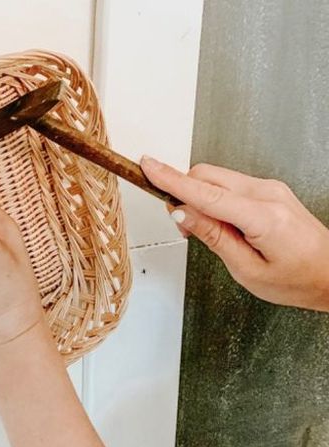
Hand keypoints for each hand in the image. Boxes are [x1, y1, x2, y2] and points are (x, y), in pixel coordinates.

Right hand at [141, 156, 328, 311]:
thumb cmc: (298, 280)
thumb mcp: (247, 270)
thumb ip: (213, 237)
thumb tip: (183, 213)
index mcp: (264, 217)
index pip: (206, 193)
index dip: (172, 180)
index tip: (148, 166)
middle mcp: (268, 194)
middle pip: (207, 177)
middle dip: (184, 194)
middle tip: (182, 225)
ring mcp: (270, 188)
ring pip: (216, 178)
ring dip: (199, 197)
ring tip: (205, 230)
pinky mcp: (269, 189)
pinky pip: (230, 184)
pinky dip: (214, 198)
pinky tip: (221, 222)